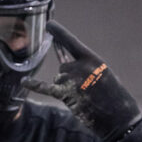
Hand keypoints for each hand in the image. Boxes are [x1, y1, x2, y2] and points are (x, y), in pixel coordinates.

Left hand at [29, 21, 140, 141]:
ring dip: (66, 90)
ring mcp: (72, 81)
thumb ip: (83, 67)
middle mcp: (80, 67)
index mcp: (92, 59)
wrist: (118, 116)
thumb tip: (62, 66)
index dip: (60, 33)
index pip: (71, 42)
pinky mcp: (66, 95)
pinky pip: (45, 88)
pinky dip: (34, 85)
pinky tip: (24, 81)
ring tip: (83, 99)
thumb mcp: (102, 74)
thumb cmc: (113, 96)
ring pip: (57, 81)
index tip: (49, 24)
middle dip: (69, 79)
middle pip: (62, 68)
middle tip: (86, 92)